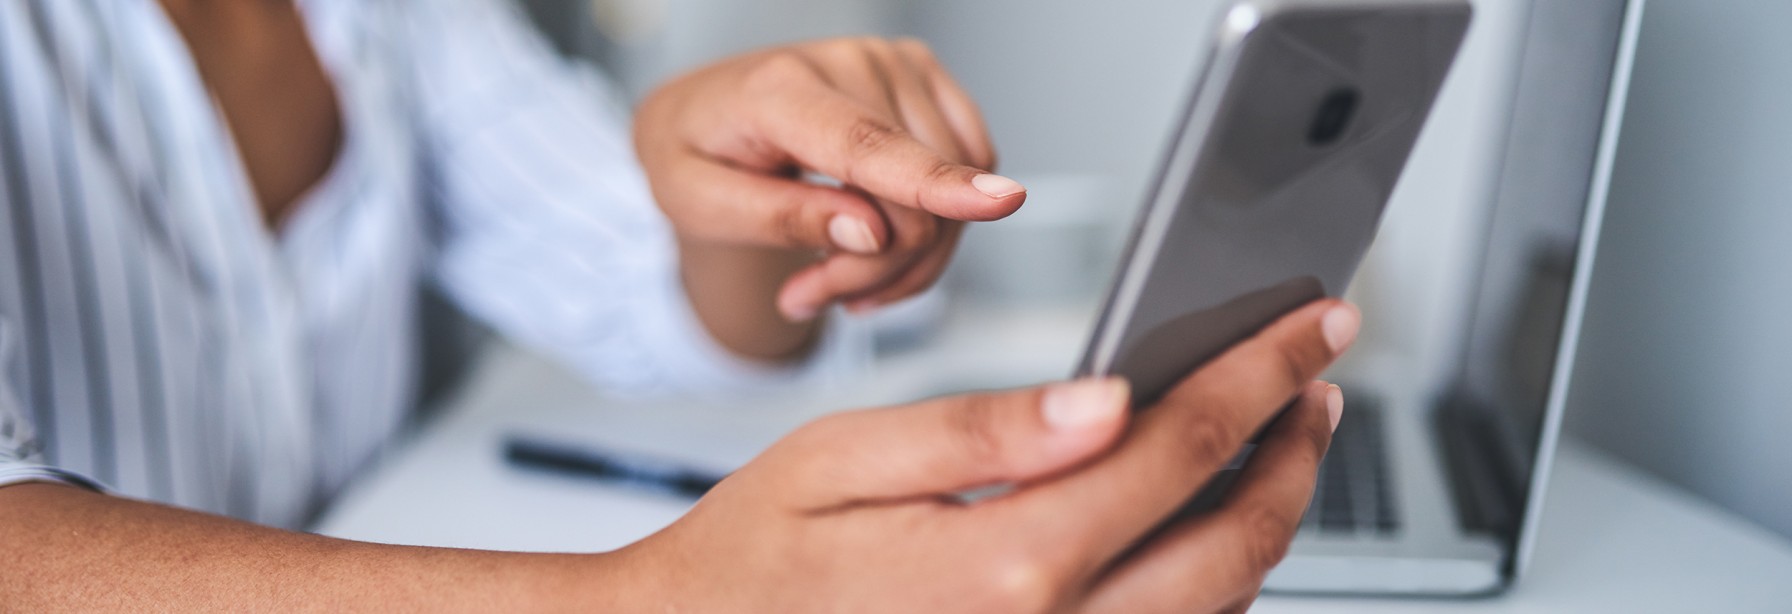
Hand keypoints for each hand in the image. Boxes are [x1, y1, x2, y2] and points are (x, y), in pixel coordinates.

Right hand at [607, 300, 1359, 611]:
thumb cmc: (755, 556)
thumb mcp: (844, 460)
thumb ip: (985, 432)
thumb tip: (1108, 400)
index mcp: (1003, 565)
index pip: (1176, 448)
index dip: (1259, 374)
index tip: (1310, 327)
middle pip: (1232, 543)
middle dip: (1295, 451)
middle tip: (1318, 380)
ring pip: (1216, 608)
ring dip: (1267, 520)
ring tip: (1279, 441)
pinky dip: (1212, 585)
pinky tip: (1204, 527)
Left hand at [635, 37, 1021, 326]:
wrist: (702, 115)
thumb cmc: (696, 154)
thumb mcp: (697, 203)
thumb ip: (779, 218)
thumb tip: (867, 233)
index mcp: (778, 89)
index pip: (867, 144)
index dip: (933, 182)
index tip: (999, 203)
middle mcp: (850, 63)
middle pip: (911, 197)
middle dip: (871, 270)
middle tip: (809, 293)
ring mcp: (896, 66)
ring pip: (950, 195)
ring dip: (903, 259)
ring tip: (833, 273)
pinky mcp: (926, 81)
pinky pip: (969, 170)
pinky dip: (935, 227)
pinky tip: (880, 243)